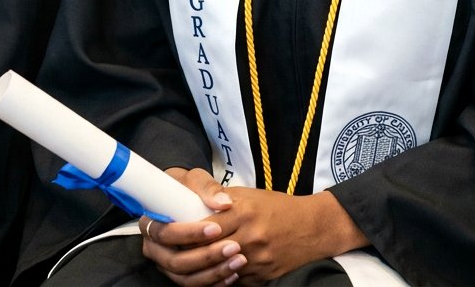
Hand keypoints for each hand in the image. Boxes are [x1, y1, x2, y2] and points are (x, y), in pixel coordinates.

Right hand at [140, 168, 240, 285]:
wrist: (187, 200)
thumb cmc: (188, 188)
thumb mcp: (195, 179)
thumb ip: (207, 187)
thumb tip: (224, 202)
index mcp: (151, 224)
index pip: (164, 234)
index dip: (189, 234)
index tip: (215, 228)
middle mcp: (155, 249)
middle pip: (175, 261)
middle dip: (206, 256)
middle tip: (233, 247)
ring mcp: (167, 264)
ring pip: (186, 278)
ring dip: (214, 272)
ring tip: (238, 261)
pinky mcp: (181, 274)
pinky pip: (195, 285)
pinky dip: (214, 283)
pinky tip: (232, 274)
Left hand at [143, 177, 365, 285]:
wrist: (312, 228)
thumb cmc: (278, 207)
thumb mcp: (250, 195)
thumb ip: (221, 201)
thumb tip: (191, 204)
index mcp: (242, 212)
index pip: (202, 226)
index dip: (179, 230)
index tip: (163, 228)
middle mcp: (247, 237)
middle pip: (203, 253)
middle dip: (180, 255)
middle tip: (162, 251)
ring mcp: (254, 260)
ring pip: (214, 273)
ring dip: (194, 271)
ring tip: (178, 266)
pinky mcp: (260, 278)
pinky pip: (230, 283)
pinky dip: (216, 280)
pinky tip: (205, 275)